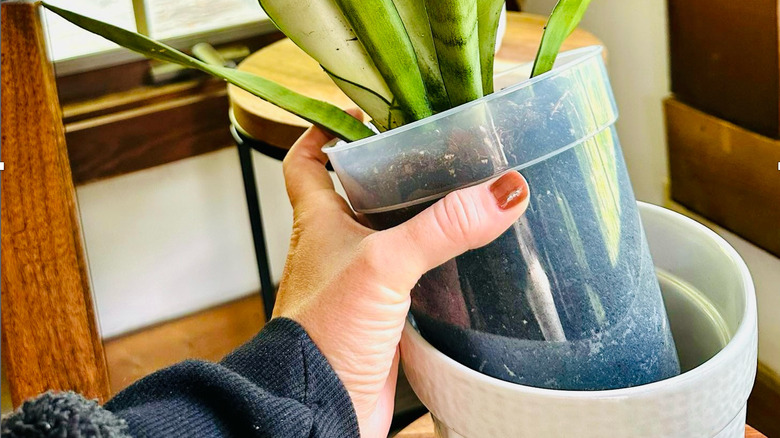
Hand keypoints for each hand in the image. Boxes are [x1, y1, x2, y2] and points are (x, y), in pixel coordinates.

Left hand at [273, 111, 529, 437]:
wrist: (319, 404)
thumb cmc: (323, 332)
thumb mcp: (384, 264)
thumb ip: (443, 227)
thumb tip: (502, 192)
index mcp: (319, 220)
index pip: (307, 161)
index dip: (326, 130)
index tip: (361, 110)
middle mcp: (335, 245)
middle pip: (356, 192)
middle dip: (389, 169)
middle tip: (432, 148)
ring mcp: (358, 281)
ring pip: (386, 235)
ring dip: (415, 218)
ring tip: (459, 194)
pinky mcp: (381, 314)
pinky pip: (408, 277)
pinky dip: (431, 265)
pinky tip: (462, 260)